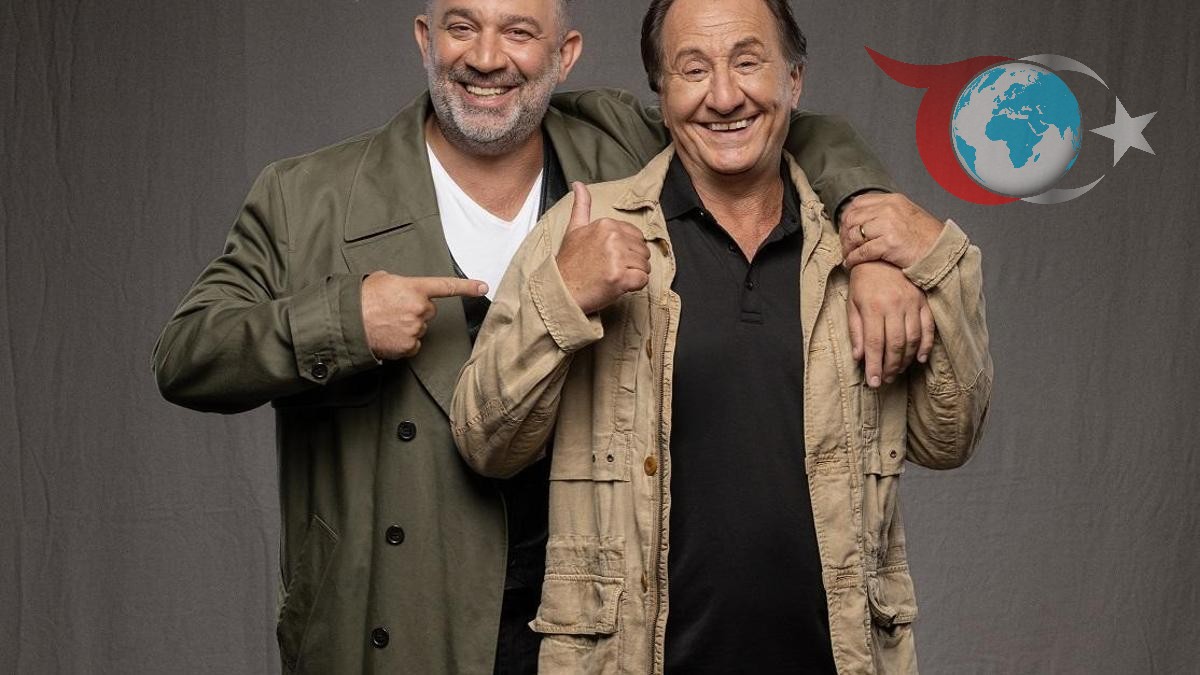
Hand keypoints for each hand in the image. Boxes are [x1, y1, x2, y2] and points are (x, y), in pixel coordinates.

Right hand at [361, 272, 486, 358]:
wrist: (347, 322)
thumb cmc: (361, 299)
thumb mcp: (382, 280)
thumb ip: (400, 283)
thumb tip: (400, 288)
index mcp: (415, 288)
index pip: (446, 286)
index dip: (467, 287)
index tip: (483, 287)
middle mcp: (420, 308)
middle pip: (428, 311)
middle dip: (416, 311)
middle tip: (395, 311)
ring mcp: (416, 328)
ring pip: (420, 328)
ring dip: (408, 326)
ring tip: (388, 323)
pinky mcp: (410, 346)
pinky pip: (413, 344)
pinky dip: (403, 342)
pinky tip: (389, 336)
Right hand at [556, 182, 650, 314]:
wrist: (561, 290)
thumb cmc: (569, 263)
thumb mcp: (574, 229)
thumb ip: (581, 205)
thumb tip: (578, 184)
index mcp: (606, 224)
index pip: (636, 236)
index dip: (628, 250)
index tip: (610, 258)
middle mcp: (613, 238)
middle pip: (643, 251)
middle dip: (632, 263)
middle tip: (611, 270)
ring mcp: (617, 258)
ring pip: (645, 266)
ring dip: (633, 275)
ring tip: (613, 278)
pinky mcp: (620, 278)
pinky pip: (643, 280)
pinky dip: (634, 286)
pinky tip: (618, 286)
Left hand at [840, 193, 944, 268]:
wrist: (941, 250)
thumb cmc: (926, 236)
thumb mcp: (907, 214)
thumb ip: (886, 212)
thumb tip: (863, 218)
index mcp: (892, 200)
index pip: (858, 203)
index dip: (848, 217)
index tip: (845, 229)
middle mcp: (889, 209)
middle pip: (852, 219)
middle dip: (844, 234)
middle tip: (844, 245)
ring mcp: (889, 225)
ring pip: (854, 235)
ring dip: (847, 248)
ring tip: (847, 255)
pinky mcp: (889, 243)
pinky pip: (862, 251)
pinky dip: (853, 259)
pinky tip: (852, 263)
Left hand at [847, 262, 934, 387]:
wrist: (882, 255)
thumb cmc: (864, 281)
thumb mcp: (852, 303)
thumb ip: (856, 330)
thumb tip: (859, 357)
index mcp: (873, 307)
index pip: (875, 344)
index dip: (875, 366)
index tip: (873, 382)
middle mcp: (894, 306)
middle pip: (895, 345)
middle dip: (891, 367)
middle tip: (885, 380)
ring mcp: (912, 303)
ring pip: (913, 339)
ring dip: (906, 360)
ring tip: (898, 372)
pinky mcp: (924, 301)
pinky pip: (928, 327)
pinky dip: (926, 345)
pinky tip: (920, 359)